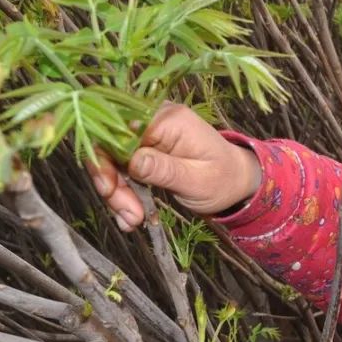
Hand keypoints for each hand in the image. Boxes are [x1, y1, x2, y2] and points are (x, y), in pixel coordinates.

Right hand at [86, 103, 261, 230]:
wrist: (236, 182)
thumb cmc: (223, 179)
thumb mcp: (196, 180)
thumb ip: (164, 169)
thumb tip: (132, 161)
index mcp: (168, 120)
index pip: (118, 130)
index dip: (105, 160)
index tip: (111, 191)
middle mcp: (153, 120)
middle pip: (109, 146)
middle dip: (112, 184)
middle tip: (129, 215)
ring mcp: (147, 135)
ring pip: (112, 161)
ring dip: (117, 194)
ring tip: (133, 221)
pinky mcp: (145, 150)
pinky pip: (122, 169)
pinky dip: (123, 194)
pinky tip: (132, 217)